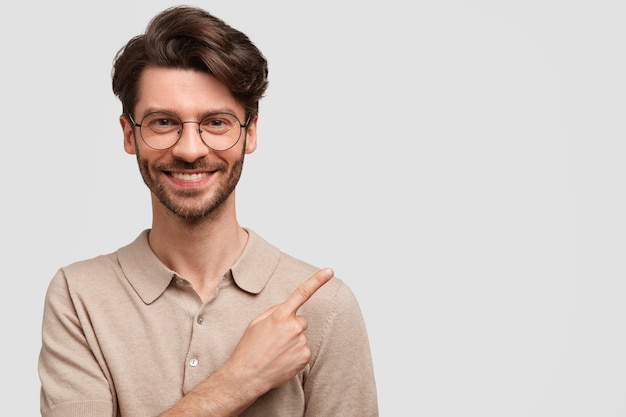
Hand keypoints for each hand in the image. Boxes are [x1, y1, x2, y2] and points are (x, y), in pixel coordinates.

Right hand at [228, 267, 333, 391]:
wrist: (247, 376)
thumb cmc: (249, 348)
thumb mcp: (256, 322)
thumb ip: (275, 311)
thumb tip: (288, 308)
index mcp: (280, 315)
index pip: (302, 293)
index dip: (317, 280)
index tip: (330, 271)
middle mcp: (294, 327)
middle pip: (301, 320)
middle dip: (291, 327)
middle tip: (275, 339)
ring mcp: (301, 342)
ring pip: (301, 336)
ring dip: (292, 342)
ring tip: (276, 351)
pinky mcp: (305, 357)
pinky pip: (304, 350)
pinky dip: (295, 354)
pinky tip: (282, 359)